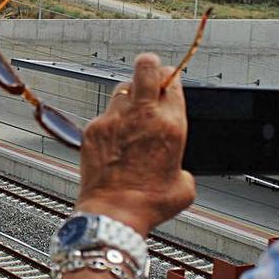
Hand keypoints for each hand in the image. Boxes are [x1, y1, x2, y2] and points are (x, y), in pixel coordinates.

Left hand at [76, 53, 195, 236]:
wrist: (114, 213)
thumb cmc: (148, 203)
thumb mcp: (184, 186)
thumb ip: (183, 167)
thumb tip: (177, 168)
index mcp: (171, 125)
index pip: (173, 81)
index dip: (171, 78)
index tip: (169, 82)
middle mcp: (144, 115)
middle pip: (147, 66)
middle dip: (150, 65)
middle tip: (150, 72)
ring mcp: (116, 119)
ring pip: (122, 87)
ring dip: (129, 96)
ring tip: (131, 116)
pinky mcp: (94, 128)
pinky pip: (104, 114)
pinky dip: (110, 122)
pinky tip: (114, 141)